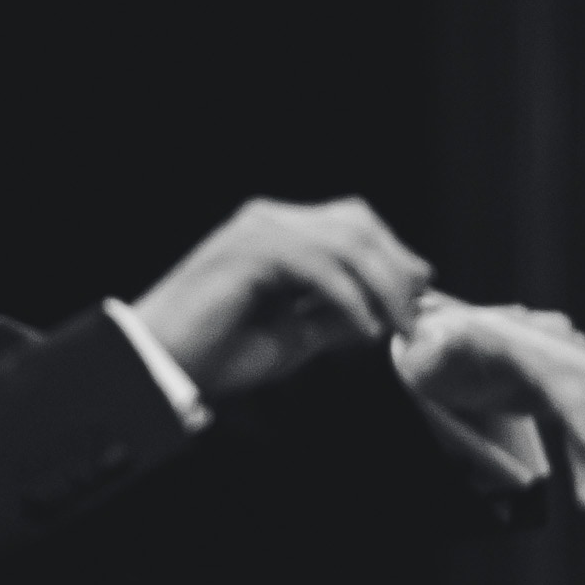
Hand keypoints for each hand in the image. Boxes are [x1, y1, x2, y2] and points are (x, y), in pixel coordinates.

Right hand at [132, 197, 433, 401]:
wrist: (163, 365)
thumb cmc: (221, 354)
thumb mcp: (296, 335)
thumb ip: (337, 317)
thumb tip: (387, 313)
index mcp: (281, 231)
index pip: (354, 224)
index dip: (394, 255)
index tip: (421, 297)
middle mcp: (271, 219)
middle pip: (357, 224)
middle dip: (396, 269)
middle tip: (415, 316)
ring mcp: (259, 230)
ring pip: (344, 242)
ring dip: (381, 288)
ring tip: (397, 328)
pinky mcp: (249, 251)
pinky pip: (318, 267)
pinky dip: (349, 299)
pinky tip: (364, 330)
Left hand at [397, 293, 584, 513]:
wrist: (441, 348)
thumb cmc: (433, 358)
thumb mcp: (430, 359)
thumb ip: (446, 361)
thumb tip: (457, 361)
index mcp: (518, 333)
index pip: (557, 368)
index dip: (577, 405)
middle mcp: (554, 342)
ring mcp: (568, 364)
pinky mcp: (572, 388)